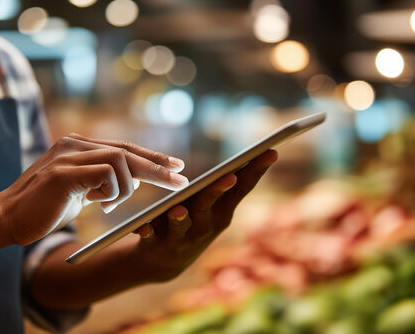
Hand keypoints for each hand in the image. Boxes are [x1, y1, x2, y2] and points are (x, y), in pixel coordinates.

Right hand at [0, 134, 187, 245]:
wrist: (7, 219)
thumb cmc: (45, 208)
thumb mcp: (80, 191)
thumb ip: (102, 181)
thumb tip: (133, 180)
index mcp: (78, 146)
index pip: (123, 148)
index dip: (151, 158)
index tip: (175, 167)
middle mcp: (74, 144)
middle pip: (127, 150)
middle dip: (157, 167)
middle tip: (181, 179)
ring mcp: (67, 155)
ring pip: (119, 160)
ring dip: (126, 187)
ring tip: (110, 204)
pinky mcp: (63, 172)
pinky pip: (105, 174)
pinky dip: (111, 191)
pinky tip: (98, 203)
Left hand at [129, 150, 277, 281]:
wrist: (165, 263)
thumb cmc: (194, 224)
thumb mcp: (214, 208)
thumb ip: (226, 188)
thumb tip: (251, 155)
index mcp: (222, 213)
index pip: (242, 188)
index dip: (256, 171)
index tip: (271, 151)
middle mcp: (206, 226)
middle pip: (211, 204)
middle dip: (218, 190)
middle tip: (228, 175)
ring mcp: (182, 238)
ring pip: (182, 225)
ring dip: (180, 218)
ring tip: (178, 210)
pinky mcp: (158, 246)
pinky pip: (151, 238)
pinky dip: (148, 232)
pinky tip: (143, 228)